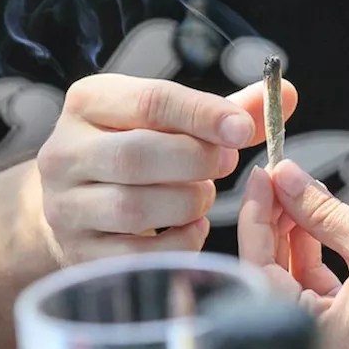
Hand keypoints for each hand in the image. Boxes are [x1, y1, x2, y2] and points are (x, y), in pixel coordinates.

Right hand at [37, 74, 296, 264]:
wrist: (80, 203)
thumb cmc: (141, 152)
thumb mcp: (172, 122)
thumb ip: (227, 111)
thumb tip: (285, 93)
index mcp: (87, 102)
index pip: (151, 100)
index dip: (204, 114)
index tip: (244, 128)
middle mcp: (63, 152)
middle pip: (139, 156)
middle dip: (197, 162)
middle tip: (226, 163)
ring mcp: (65, 207)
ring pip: (136, 208)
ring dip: (188, 202)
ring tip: (201, 196)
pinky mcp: (78, 253)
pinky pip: (140, 255)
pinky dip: (179, 242)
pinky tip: (189, 227)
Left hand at [237, 160, 348, 348]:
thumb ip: (322, 210)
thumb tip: (285, 175)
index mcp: (317, 340)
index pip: (260, 273)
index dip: (258, 218)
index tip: (262, 175)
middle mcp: (318, 348)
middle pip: (272, 276)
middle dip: (275, 223)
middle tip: (279, 175)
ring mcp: (333, 340)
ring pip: (293, 277)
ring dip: (295, 232)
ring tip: (300, 188)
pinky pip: (316, 285)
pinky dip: (315, 250)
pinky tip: (317, 214)